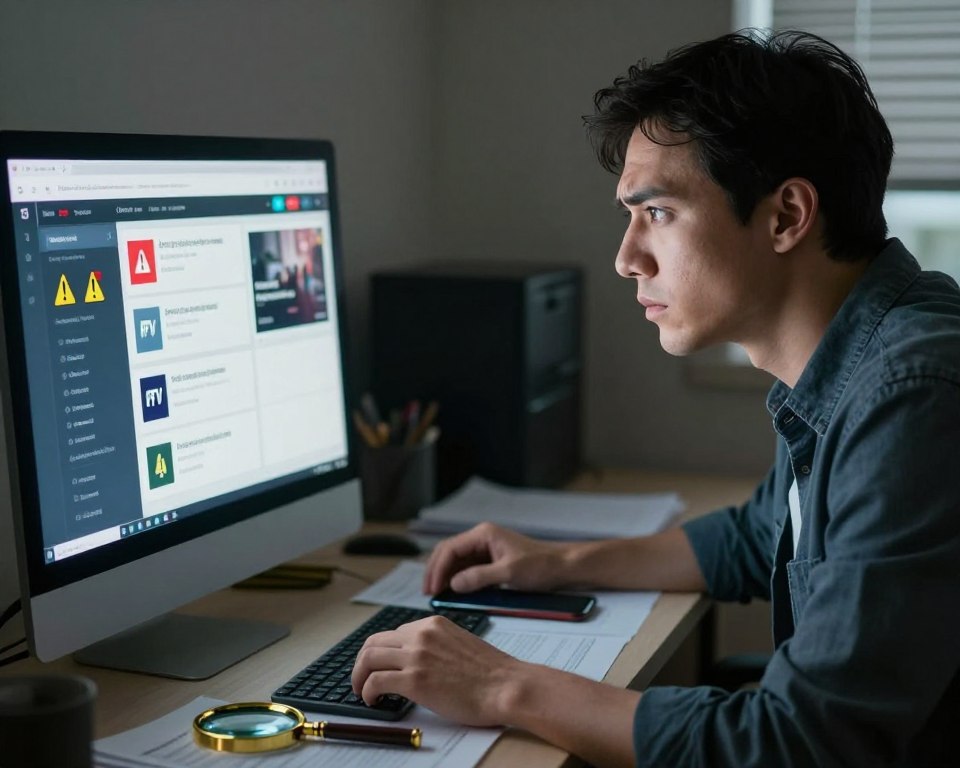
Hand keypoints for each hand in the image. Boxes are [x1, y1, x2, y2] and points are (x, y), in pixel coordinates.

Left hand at [351, 615, 522, 726]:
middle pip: (374, 642)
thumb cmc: (490, 672)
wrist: (506, 686)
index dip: (382, 652)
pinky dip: (366, 691)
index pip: (393, 633)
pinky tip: (373, 701)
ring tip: (361, 691)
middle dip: (362, 662)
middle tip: (361, 678)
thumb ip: (437, 644)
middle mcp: (421, 635)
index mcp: (433, 624)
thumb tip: (418, 660)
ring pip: (368, 658)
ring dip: (358, 676)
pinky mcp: (414, 680)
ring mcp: (416, 656)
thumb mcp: (459, 643)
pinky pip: (375, 682)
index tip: (380, 666)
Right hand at [423, 522, 570, 594]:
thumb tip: (454, 584)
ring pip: (456, 561)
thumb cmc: (540, 566)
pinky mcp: (490, 561)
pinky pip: (467, 569)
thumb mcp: (509, 573)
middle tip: (428, 592)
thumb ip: (480, 578)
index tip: (432, 588)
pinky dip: (457, 580)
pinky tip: (453, 592)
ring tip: (436, 594)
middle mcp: (481, 538)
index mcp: (483, 534)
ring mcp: (485, 550)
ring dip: (445, 576)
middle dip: (436, 571)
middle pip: (448, 552)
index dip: (437, 569)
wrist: (562, 567)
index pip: (450, 549)